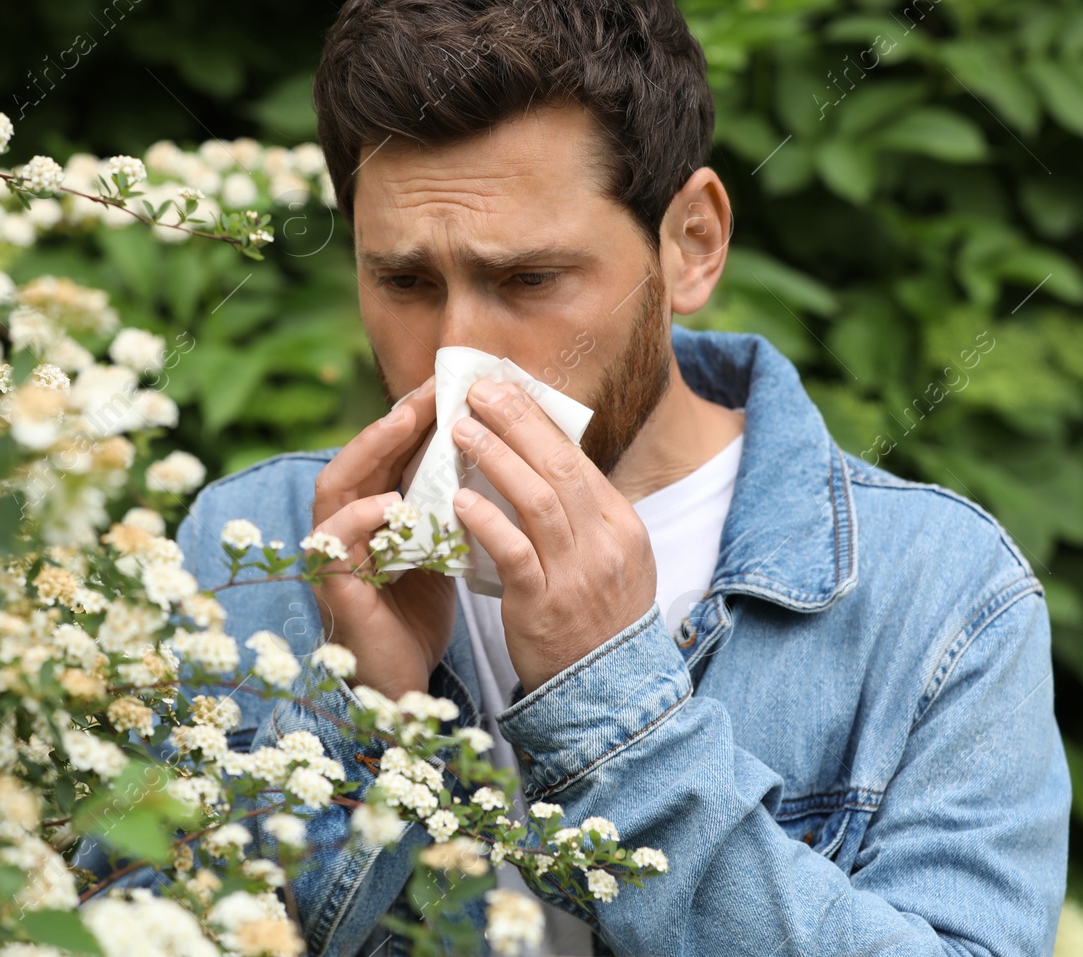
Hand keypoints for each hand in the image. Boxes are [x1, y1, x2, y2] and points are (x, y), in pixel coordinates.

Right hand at [308, 375, 453, 700]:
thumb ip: (447, 503)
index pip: (388, 453)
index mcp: (372, 512)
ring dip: (369, 452)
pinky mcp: (332, 589)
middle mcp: (344, 526)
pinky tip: (389, 502)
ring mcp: (332, 555)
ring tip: (404, 423)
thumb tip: (493, 451)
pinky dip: (359, 519)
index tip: (450, 384)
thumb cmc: (418, 610)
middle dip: (393, 420)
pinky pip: (334, 545)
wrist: (403, 683)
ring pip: (336, 490)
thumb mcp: (440, 544)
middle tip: (429, 389)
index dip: (415, 417)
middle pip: (358, 458)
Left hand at [450, 376, 656, 695]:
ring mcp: (577, 575)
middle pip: (560, 467)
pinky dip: (487, 521)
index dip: (538, 420)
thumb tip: (540, 461)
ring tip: (461, 430)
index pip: (577, 459)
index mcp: (622, 526)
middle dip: (517, 422)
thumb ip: (580, 515)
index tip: (504, 390)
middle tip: (478, 391)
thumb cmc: (596, 619)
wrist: (607, 693)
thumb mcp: (610, 560)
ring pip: (539, 500)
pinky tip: (459, 498)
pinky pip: (514, 553)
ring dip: (497, 457)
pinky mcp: (543, 606)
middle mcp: (605, 544)